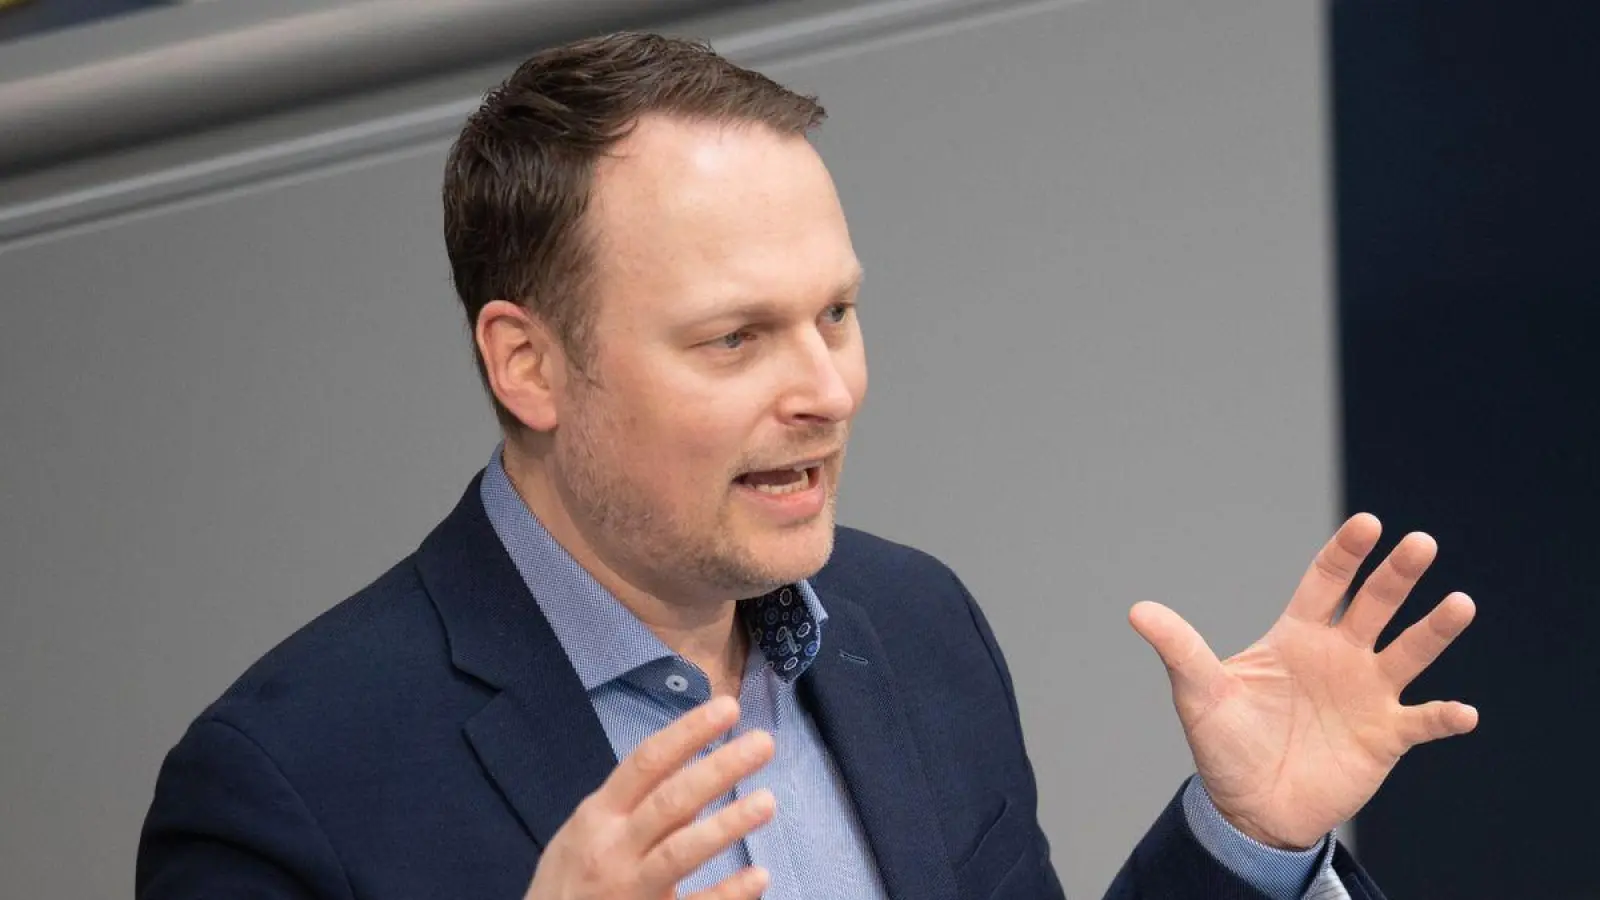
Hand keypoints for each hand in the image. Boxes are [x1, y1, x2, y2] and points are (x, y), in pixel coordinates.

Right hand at [523, 696, 775, 899]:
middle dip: (719, 769)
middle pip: (671, 801)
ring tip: (766, 802)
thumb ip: (632, 804)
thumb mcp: (586, 831)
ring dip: (726, 826)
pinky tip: (759, 877)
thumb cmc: (569, 877)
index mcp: (599, 814)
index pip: (647, 762)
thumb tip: (690, 772)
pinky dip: (727, 894)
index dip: (688, 732)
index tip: (728, 708)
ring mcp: (630, 888)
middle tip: (763, 743)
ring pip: (680, 852)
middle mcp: (613, 847)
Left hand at [1129, 513, 1477, 848]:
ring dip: (1435, 629)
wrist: (1249, 808)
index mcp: (1297, 636)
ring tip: (1459, 604)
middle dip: (1397, 574)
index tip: (1368, 524)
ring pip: (1409, 652)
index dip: (1346, 553)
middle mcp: (1340, 656)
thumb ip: (1180, 648)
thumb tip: (1137, 610)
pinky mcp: (1385, 737)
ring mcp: (1367, 694)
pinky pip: (1422, 721)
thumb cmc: (1226, 744)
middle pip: (1375, 604)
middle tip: (1421, 543)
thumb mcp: (1199, 693)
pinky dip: (1444, 717)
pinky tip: (1462, 712)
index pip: (1326, 583)